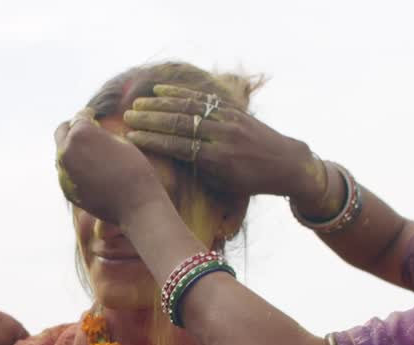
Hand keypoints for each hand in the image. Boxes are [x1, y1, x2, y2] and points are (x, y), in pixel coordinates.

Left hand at [54, 108, 170, 226]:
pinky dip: (75, 168)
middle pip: (62, 133)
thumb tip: (93, 130)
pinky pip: (67, 173)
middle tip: (83, 129)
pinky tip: (90, 170)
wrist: (135, 204)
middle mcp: (66, 151)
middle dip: (72, 129)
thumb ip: (100, 133)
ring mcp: (64, 173)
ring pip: (62, 155)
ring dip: (72, 150)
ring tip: (88, 151)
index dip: (87, 115)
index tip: (91, 115)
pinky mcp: (67, 190)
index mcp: (80, 133)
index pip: (79, 117)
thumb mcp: (120, 140)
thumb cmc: (134, 169)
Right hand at [123, 84, 320, 198]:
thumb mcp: (224, 184)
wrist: (285, 163)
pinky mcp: (233, 109)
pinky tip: (160, 91)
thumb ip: (199, 170)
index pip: (179, 147)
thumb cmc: (250, 182)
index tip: (133, 137)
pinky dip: (180, 93)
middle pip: (180, 124)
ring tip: (138, 104)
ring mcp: (228, 120)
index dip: (154, 141)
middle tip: (128, 117)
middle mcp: (222, 137)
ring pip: (189, 107)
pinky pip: (203, 99)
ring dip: (160, 104)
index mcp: (218, 160)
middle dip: (151, 119)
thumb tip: (168, 159)